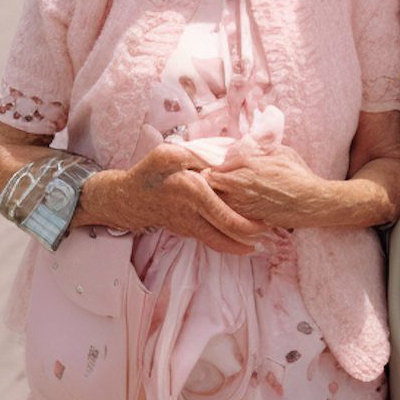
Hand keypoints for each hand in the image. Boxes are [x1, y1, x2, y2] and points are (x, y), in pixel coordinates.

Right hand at [79, 142, 266, 254]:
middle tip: (271, 238)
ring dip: (241, 247)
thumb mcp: (170, 154)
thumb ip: (197, 153)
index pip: (226, 216)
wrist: (127, 198)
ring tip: (262, 246)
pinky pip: (210, 240)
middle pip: (227, 235)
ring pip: (219, 243)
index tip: (266, 222)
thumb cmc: (150, 172)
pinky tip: (242, 242)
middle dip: (251, 239)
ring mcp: (188, 227)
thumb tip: (227, 154)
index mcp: (193, 193)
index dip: (248, 224)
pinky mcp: (186, 231)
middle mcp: (192, 214)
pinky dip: (227, 242)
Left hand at [207, 146, 330, 227]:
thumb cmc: (299, 175)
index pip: (219, 163)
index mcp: (249, 164)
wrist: (312, 202)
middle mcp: (242, 183)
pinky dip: (226, 209)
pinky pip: (228, 212)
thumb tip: (244, 149)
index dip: (214, 166)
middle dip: (210, 180)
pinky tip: (232, 206)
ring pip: (217, 198)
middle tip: (212, 181)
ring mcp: (244, 202)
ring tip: (220, 193)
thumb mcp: (282, 152)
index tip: (213, 168)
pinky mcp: (248, 217)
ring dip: (216, 195)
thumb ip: (260, 150)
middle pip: (212, 181)